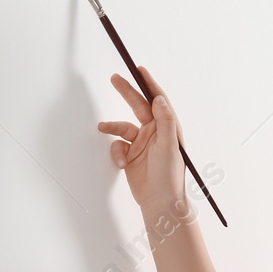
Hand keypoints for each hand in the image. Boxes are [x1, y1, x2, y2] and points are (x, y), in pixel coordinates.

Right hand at [97, 66, 185, 209]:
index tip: (139, 69)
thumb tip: (159, 98)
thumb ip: (165, 120)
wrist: (159, 202)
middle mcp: (155, 132)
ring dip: (113, 128)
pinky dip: (116, 153)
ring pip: (122, 128)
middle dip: (126, 92)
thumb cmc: (169, 175)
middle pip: (138, 106)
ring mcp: (141, 144)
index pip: (157, 99)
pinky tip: (121, 163)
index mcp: (167, 127)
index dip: (148, 83)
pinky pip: (117, 146)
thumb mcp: (169, 145)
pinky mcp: (130, 156)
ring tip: (103, 128)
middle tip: (115, 78)